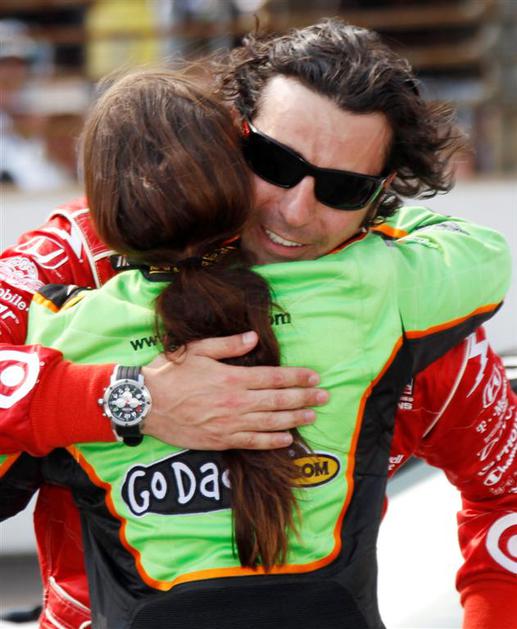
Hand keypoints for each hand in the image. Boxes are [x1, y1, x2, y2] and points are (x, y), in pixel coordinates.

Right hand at [141, 331, 327, 449]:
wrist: (144, 404)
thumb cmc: (170, 374)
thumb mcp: (197, 350)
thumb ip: (227, 345)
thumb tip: (253, 338)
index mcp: (232, 378)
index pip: (274, 377)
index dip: (297, 377)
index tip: (314, 376)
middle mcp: (236, 402)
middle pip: (279, 401)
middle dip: (305, 398)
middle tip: (325, 396)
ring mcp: (230, 424)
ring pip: (271, 422)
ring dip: (295, 419)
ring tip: (313, 415)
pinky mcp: (221, 440)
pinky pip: (253, 442)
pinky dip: (273, 441)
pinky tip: (287, 439)